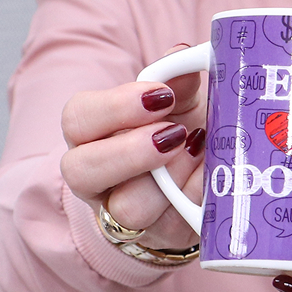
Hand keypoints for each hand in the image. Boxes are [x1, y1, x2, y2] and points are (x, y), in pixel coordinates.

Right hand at [59, 44, 206, 254]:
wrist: (192, 179)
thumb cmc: (174, 128)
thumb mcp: (175, 100)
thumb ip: (175, 79)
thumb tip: (183, 54)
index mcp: (90, 135)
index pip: (77, 119)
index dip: (115, 107)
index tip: (160, 95)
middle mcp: (95, 178)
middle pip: (82, 171)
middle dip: (129, 151)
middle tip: (174, 132)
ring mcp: (122, 214)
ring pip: (128, 209)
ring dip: (169, 178)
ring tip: (199, 151)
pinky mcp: (159, 237)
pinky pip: (172, 226)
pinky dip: (197, 197)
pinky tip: (214, 174)